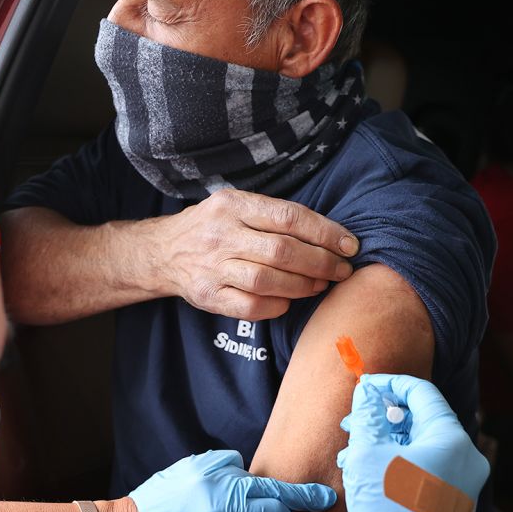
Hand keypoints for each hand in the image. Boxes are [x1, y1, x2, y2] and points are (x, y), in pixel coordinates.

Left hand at [129, 449, 336, 511]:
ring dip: (259, 489)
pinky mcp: (195, 461)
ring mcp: (204, 467)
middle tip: (325, 497)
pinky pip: (228, 463)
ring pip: (249, 473)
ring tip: (258, 506)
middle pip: (269, 486)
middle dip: (298, 495)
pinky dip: (237, 476)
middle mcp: (215, 482)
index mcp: (221, 510)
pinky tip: (233, 492)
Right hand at [150, 189, 358, 320]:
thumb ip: (272, 215)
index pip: (288, 217)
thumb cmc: (212, 227)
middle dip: (321, 263)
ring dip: (303, 286)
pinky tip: (289, 301)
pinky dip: (277, 305)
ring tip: (320, 286)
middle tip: (342, 270)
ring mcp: (212, 267)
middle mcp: (221, 235)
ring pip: (268, 280)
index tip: (349, 245)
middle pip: (282, 251)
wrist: (163, 252)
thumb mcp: (235, 205)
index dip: (325, 232)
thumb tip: (330, 234)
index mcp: (232, 205)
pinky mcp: (207, 295)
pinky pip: (250, 306)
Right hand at [337, 374, 489, 511]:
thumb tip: (367, 391)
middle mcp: (467, 457)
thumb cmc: (388, 509)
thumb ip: (368, 415)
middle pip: (422, 420)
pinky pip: (427, 467)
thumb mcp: (368, 453)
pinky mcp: (455, 500)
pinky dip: (400, 461)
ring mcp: (464, 482)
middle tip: (353, 422)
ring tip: (353, 452)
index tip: (366, 385)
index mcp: (452, 439)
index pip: (422, 393)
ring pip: (422, 445)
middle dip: (384, 417)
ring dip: (387, 442)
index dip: (391, 384)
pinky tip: (370, 471)